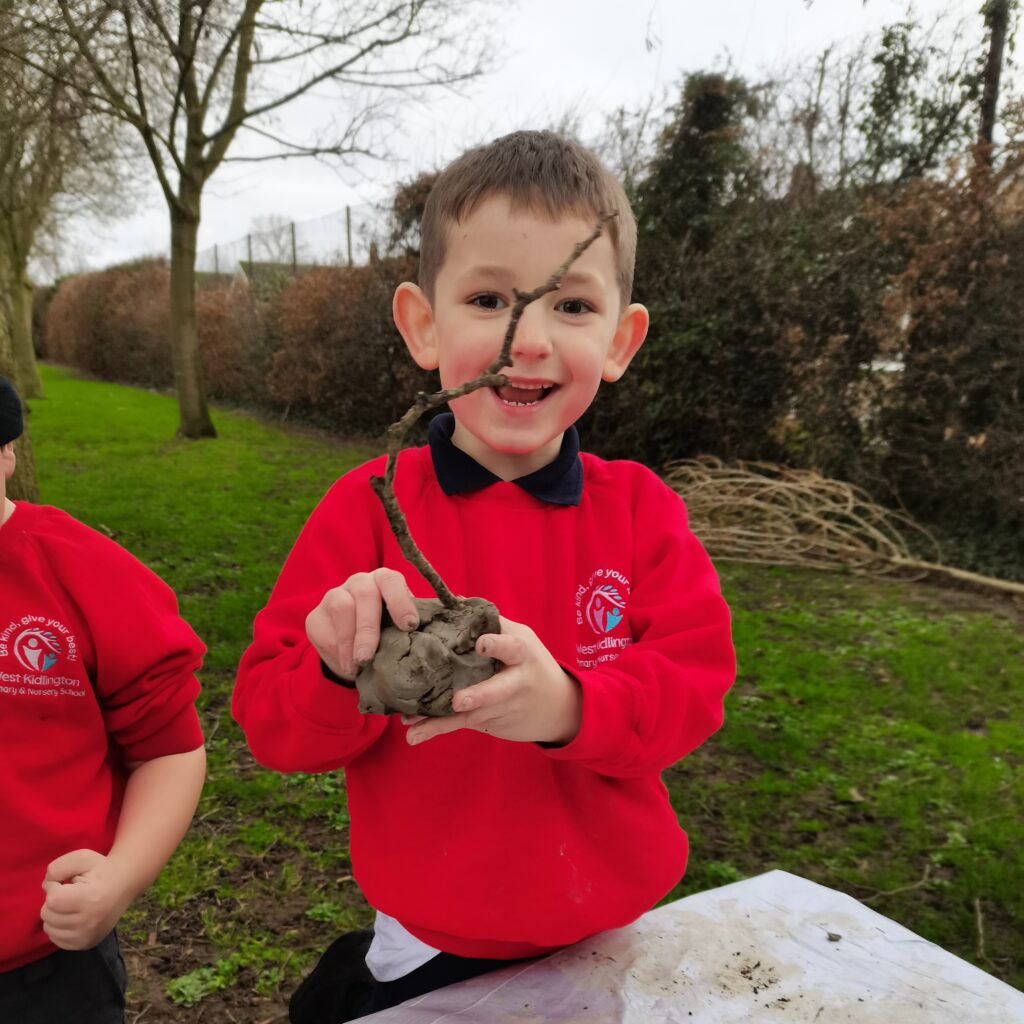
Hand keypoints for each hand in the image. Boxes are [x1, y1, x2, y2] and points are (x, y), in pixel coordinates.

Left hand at [40, 849, 134, 950]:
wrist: (125, 885)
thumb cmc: (102, 870)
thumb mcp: (82, 857)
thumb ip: (59, 867)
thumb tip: (45, 885)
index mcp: (91, 899)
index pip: (53, 899)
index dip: (53, 886)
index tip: (65, 881)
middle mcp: (89, 922)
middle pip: (48, 914)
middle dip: (53, 900)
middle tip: (69, 892)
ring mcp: (87, 936)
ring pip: (49, 928)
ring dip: (54, 914)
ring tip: (71, 904)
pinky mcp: (85, 944)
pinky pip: (55, 939)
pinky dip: (58, 927)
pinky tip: (71, 916)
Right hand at [306, 568, 418, 679]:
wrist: (356, 649)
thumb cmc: (387, 633)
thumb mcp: (400, 629)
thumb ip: (410, 629)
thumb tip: (430, 643)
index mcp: (385, 580)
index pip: (392, 581)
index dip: (400, 601)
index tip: (409, 626)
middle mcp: (360, 582)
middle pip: (365, 595)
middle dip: (368, 628)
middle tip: (369, 656)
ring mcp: (336, 595)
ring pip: (341, 608)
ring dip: (349, 641)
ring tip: (357, 666)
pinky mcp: (316, 615)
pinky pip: (324, 629)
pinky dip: (337, 651)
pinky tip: (347, 666)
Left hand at [405, 616, 581, 745]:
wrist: (558, 707)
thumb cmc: (531, 663)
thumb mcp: (520, 637)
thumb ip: (491, 622)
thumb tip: (456, 600)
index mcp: (521, 653)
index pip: (511, 647)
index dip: (496, 644)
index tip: (480, 644)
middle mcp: (514, 681)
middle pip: (497, 690)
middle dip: (479, 695)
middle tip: (458, 701)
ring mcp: (502, 706)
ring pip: (472, 712)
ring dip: (441, 720)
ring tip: (415, 725)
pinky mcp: (490, 721)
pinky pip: (462, 724)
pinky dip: (437, 729)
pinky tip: (414, 736)